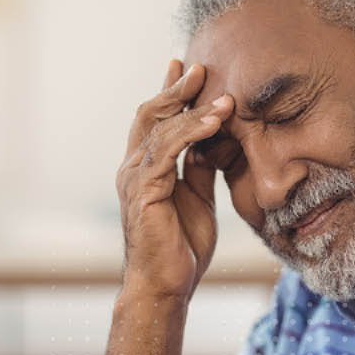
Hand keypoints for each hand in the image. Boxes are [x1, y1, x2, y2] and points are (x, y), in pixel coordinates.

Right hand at [116, 60, 233, 300]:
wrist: (166, 287)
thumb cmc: (180, 247)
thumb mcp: (198, 198)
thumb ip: (200, 168)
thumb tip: (217, 140)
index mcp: (144, 169)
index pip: (155, 121)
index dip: (169, 92)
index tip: (186, 67)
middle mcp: (133, 168)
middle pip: (151, 115)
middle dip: (176, 89)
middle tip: (200, 67)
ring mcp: (135, 179)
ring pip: (160, 129)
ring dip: (192, 108)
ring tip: (222, 94)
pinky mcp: (143, 192)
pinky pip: (167, 152)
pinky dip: (191, 132)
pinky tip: (214, 122)